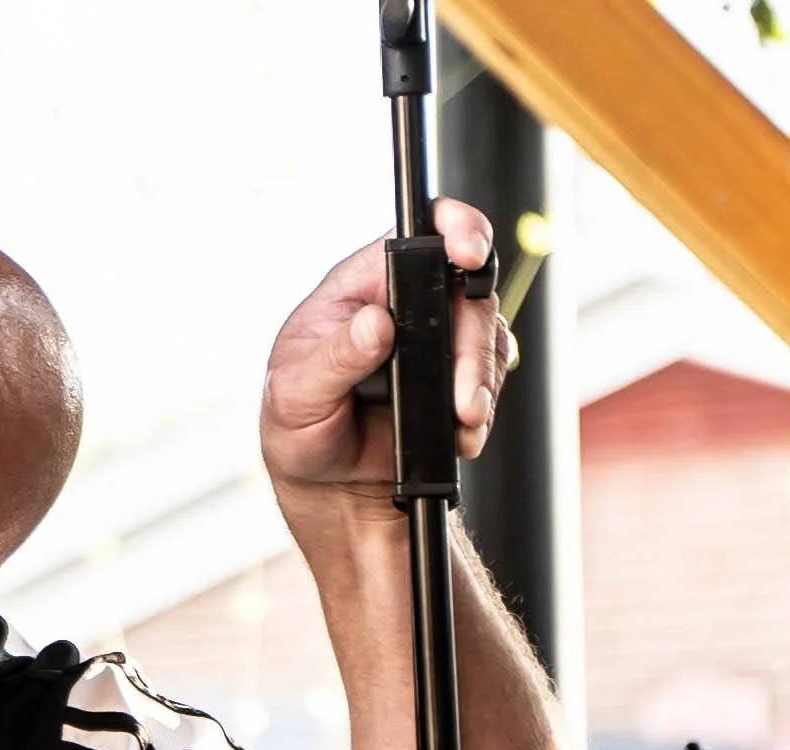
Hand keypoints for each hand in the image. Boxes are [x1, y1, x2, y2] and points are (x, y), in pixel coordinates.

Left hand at [260, 198, 513, 525]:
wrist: (325, 482)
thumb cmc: (297, 427)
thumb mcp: (296, 397)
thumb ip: (334, 359)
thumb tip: (374, 324)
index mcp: (362, 285)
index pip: (418, 233)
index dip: (453, 227)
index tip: (467, 254)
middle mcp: (407, 303)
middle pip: (469, 289)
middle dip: (473, 342)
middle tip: (463, 396)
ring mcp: (437, 339)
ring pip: (488, 335)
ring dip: (483, 381)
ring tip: (462, 420)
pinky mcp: (458, 376)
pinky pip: (492, 378)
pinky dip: (483, 409)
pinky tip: (463, 433)